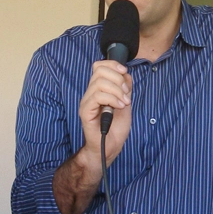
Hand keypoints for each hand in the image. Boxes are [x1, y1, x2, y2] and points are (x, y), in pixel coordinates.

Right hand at [53, 60, 132, 213]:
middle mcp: (90, 94)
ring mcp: (87, 102)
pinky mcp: (85, 112)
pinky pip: (97, 96)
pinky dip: (112, 98)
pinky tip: (120, 106)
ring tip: (125, 102)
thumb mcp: (125, 103)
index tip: (124, 72)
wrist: (109, 148)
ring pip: (100, 82)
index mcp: (98, 90)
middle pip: (99, 70)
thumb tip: (126, 74)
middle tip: (126, 93)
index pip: (99, 66)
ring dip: (118, 90)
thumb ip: (125, 88)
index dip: (112, 64)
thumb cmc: (115, 129)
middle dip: (118, 78)